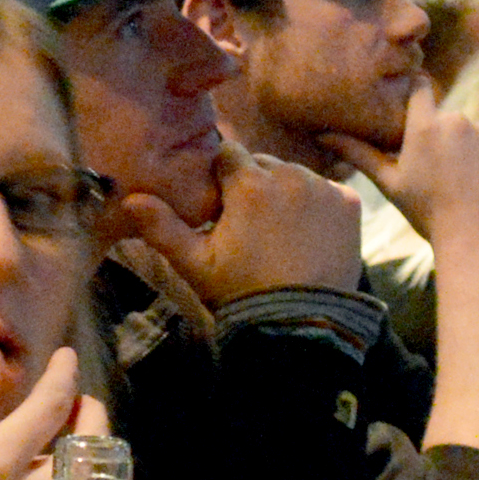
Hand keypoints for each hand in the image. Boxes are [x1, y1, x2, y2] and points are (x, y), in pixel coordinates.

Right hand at [120, 143, 362, 305]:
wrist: (302, 325)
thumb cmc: (242, 293)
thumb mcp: (195, 265)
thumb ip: (162, 228)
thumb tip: (130, 199)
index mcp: (248, 184)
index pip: (227, 154)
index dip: (220, 178)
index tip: (220, 206)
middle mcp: (289, 175)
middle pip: (262, 163)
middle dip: (252, 185)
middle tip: (248, 226)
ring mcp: (323, 188)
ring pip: (294, 176)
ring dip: (284, 193)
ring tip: (279, 233)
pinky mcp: (349, 204)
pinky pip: (326, 191)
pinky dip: (316, 206)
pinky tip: (306, 236)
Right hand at [326, 95, 478, 259]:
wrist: (476, 239)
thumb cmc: (427, 214)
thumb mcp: (390, 184)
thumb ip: (359, 154)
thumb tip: (323, 136)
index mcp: (423, 126)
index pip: (419, 86)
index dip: (416, 94)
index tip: (414, 106)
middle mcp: (455, 119)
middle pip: (444, 118)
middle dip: (440, 137)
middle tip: (439, 174)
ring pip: (470, 131)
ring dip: (466, 148)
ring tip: (462, 183)